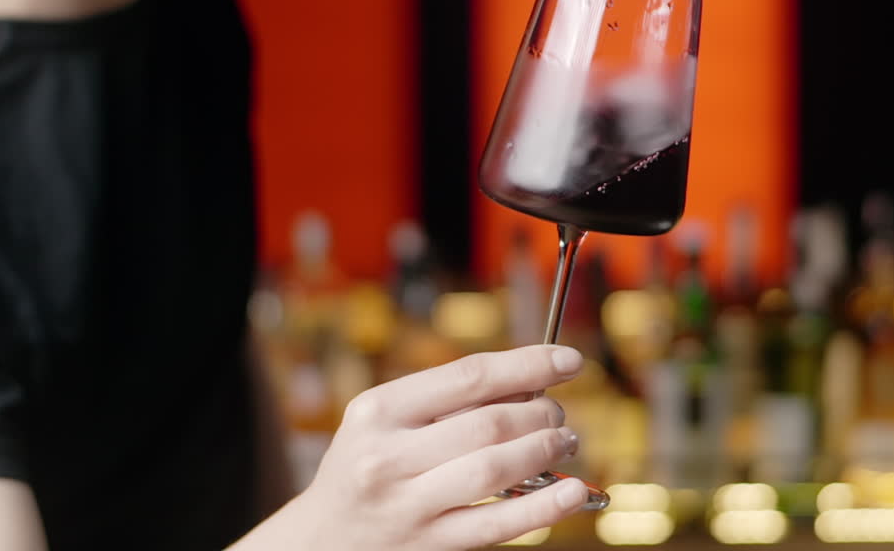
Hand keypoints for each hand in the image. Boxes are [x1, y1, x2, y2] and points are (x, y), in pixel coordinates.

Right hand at [238, 345, 588, 550]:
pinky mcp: (426, 545)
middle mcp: (387, 456)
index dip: (528, 364)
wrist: (320, 538)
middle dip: (540, 413)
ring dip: (545, 450)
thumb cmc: (368, 466)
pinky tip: (573, 491)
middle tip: (558, 415)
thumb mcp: (384, 422)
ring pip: (494, 469)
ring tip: (565, 442)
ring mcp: (406, 504)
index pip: (468, 376)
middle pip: (488, 423)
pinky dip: (543, 506)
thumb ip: (447, 401)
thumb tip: (531, 381)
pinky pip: (496, 524)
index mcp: (379, 410)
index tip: (568, 361)